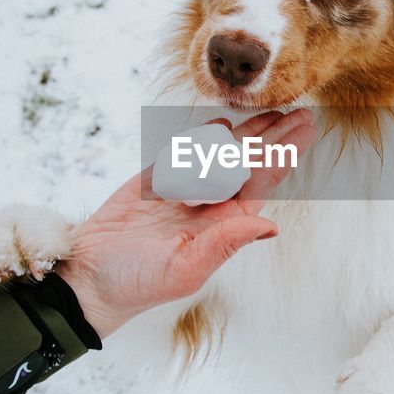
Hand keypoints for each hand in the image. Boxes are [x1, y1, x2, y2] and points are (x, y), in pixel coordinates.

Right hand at [55, 109, 315, 337]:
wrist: (87, 277)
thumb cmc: (137, 283)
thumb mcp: (185, 269)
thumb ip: (225, 243)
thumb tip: (270, 226)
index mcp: (224, 226)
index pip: (262, 184)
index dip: (285, 155)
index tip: (305, 130)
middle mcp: (210, 206)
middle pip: (249, 164)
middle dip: (275, 137)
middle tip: (302, 112)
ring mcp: (184, 190)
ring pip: (222, 154)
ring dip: (247, 133)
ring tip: (272, 110)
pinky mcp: (155, 179)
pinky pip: (185, 152)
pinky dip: (203, 136)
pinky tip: (222, 123)